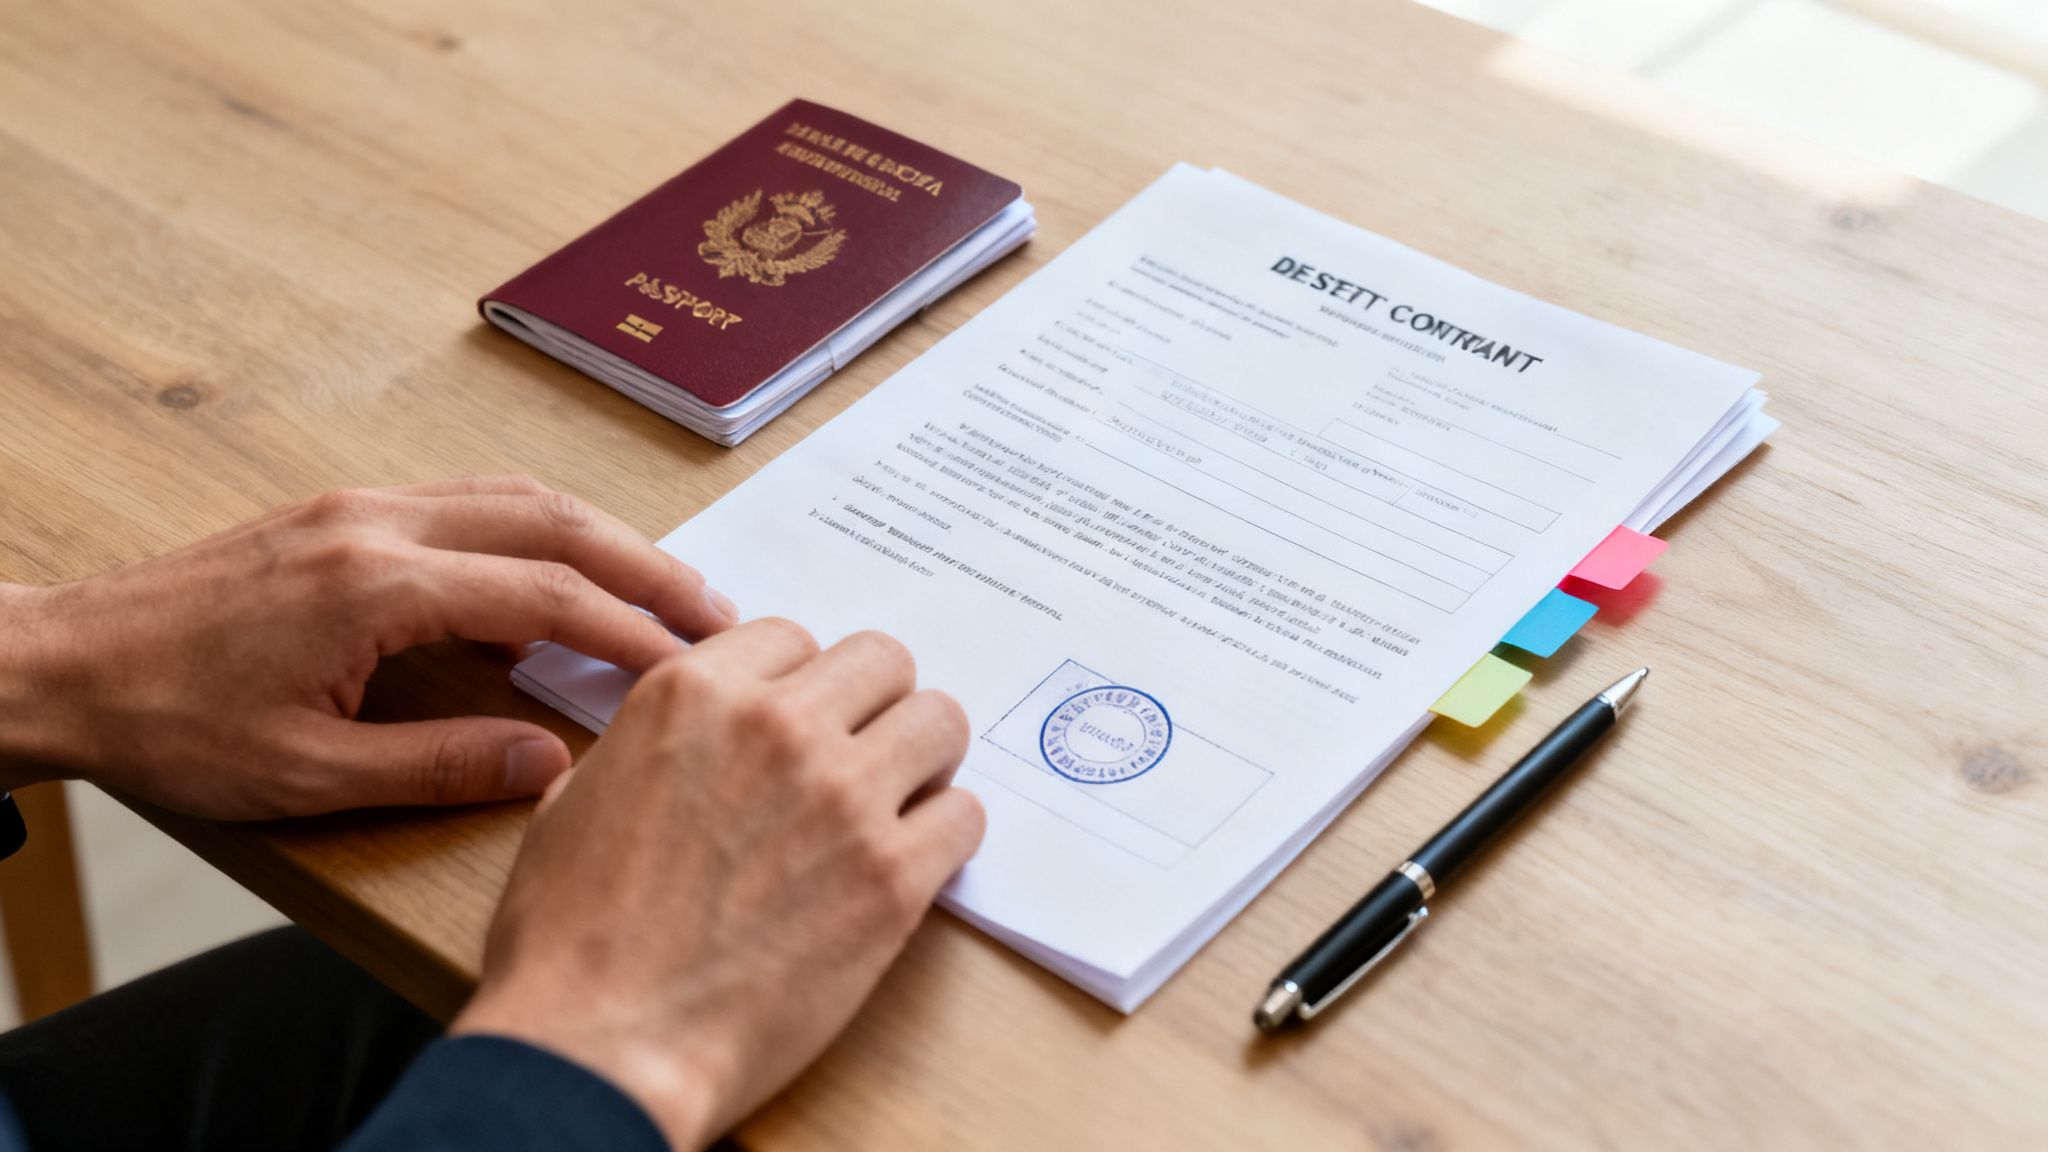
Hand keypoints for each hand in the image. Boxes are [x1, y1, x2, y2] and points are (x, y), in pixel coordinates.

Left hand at [0, 476, 736, 817]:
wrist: (60, 666)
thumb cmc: (167, 725)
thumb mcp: (304, 776)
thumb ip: (438, 766)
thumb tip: (551, 763)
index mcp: (375, 586)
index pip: (545, 596)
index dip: (633, 631)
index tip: (695, 666)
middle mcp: (378, 524)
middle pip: (553, 521)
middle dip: (646, 566)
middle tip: (718, 612)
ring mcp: (361, 507)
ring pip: (518, 496)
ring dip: (601, 539)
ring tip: (663, 588)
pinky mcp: (344, 512)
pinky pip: (472, 502)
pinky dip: (541, 532)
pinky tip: (560, 576)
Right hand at [451, 619, 984, 1149]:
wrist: (603, 1046)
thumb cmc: (570, 941)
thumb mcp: (574, 804)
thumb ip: (644, 748)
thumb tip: (673, 744)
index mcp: (693, 695)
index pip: (793, 636)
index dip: (799, 683)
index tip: (800, 722)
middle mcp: (777, 726)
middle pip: (882, 660)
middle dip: (874, 704)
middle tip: (861, 756)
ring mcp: (844, 797)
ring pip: (940, 721)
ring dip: (925, 758)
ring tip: (899, 801)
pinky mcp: (893, 877)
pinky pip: (965, 815)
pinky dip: (946, 836)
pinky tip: (912, 864)